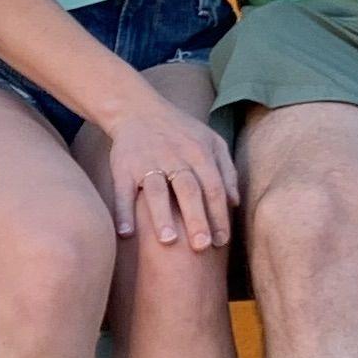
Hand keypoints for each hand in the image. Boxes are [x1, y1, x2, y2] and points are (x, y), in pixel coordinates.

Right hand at [100, 93, 241, 250]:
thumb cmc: (180, 132)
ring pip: (156, 190)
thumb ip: (226, 170)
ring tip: (168, 241)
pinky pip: (122, 190)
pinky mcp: (123, 166)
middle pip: (188, 190)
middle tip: (201, 247)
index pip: (213, 187)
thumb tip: (235, 203)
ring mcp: (147, 162)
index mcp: (199, 152)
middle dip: (196, 218)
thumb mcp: (210, 141)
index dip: (218, 214)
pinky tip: (126, 233)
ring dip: (162, 215)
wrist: (138, 109)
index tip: (221, 241)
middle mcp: (174, 156)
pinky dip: (123, 211)